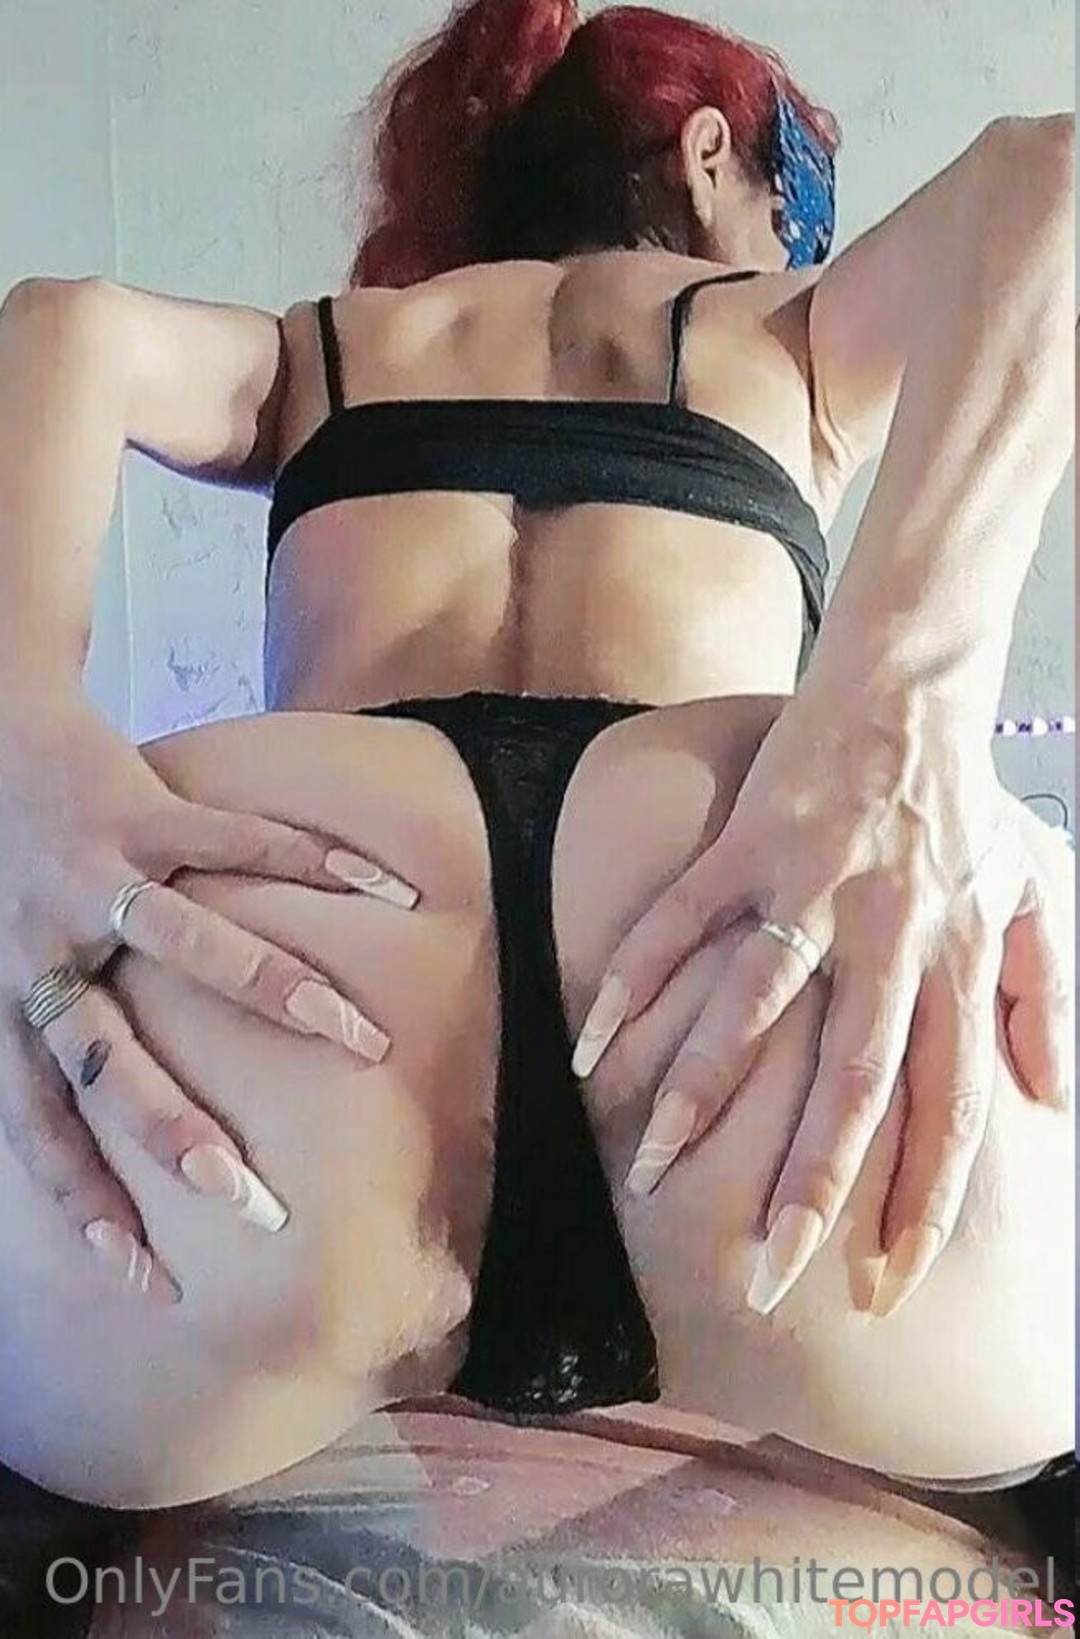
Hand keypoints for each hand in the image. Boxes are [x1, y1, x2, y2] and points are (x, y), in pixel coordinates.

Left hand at [0, 693, 419, 1298]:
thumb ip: (35, 1031)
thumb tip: (91, 1129)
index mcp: (4, 998)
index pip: (36, 1124)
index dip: (86, 1199)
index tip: (144, 1277)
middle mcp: (40, 951)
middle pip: (112, 1059)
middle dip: (181, 1134)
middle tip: (252, 1202)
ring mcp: (94, 877)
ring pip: (195, 948)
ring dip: (283, 994)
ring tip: (363, 1037)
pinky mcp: (141, 806)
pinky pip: (238, 840)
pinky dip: (318, 863)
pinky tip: (392, 885)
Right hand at [572, 682, 1071, 1316]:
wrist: (909, 690)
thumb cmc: (968, 805)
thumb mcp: (1037, 898)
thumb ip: (1049, 1000)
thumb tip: (1052, 1101)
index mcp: (961, 961)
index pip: (949, 1108)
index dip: (921, 1201)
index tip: (883, 1286)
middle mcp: (890, 937)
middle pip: (856, 1082)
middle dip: (811, 1186)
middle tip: (764, 1277)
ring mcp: (812, 889)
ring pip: (755, 1007)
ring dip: (700, 1090)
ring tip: (649, 1169)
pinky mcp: (748, 845)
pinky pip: (683, 920)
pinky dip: (637, 979)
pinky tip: (592, 1046)